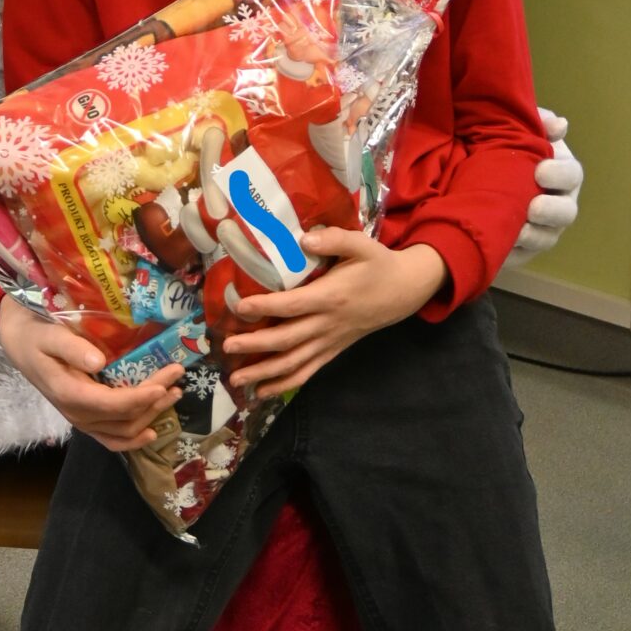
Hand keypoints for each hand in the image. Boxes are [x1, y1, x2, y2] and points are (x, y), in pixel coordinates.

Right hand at [0, 295, 184, 455]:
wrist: (21, 345)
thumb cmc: (37, 336)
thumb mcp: (49, 335)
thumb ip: (71, 348)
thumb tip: (99, 362)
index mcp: (69, 393)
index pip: (111, 404)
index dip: (139, 398)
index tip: (162, 385)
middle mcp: (77, 414)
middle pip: (124, 417)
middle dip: (154, 400)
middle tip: (176, 377)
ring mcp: (82, 420)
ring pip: (123, 430)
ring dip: (151, 415)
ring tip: (174, 394)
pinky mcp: (85, 420)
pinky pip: (111, 439)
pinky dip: (133, 439)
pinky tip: (151, 432)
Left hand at [223, 230, 448, 399]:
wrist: (403, 291)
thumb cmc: (377, 265)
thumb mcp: (362, 244)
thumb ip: (334, 239)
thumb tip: (304, 239)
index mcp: (331, 297)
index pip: (293, 305)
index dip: (266, 307)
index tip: (239, 307)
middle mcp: (328, 324)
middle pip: (288, 340)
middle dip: (256, 346)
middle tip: (227, 346)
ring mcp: (330, 341)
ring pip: (294, 363)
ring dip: (264, 373)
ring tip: (236, 379)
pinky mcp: (332, 351)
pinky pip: (307, 372)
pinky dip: (284, 384)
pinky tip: (262, 391)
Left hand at [506, 107, 584, 268]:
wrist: (481, 171)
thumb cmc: (510, 147)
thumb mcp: (522, 130)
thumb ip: (540, 123)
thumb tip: (559, 125)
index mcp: (562, 173)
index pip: (572, 175)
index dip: (560, 175)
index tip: (540, 171)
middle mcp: (559, 203)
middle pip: (566, 213)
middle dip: (552, 211)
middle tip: (533, 207)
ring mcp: (543, 228)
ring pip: (547, 238)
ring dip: (534, 237)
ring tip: (516, 232)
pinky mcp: (522, 248)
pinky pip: (521, 255)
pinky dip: (512, 253)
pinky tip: (498, 246)